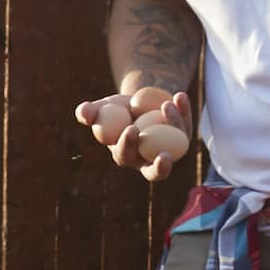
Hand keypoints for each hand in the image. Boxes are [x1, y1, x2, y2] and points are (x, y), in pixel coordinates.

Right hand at [74, 81, 193, 176]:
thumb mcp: (101, 108)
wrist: (139, 99)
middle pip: (155, 172)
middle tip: (164, 156)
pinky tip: (179, 96)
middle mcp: (148, 159)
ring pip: (176, 145)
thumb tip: (84, 113)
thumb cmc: (115, 108)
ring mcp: (169, 149)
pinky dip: (183, 111)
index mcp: (126, 155)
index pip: (126, 155)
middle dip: (160, 168)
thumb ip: (88, 112)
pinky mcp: (183, 136)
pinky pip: (185, 126)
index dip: (128, 145)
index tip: (132, 129)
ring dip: (173, 125)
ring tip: (167, 104)